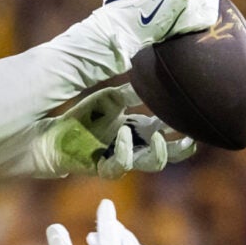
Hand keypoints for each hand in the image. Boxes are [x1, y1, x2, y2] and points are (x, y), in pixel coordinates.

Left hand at [51, 86, 196, 177]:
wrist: (51, 134)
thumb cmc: (81, 117)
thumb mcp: (112, 98)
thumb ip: (134, 92)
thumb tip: (154, 76)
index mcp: (137, 127)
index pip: (168, 128)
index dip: (182, 123)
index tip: (194, 111)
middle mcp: (133, 144)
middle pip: (168, 152)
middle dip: (182, 147)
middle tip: (192, 137)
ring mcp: (119, 157)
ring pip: (151, 163)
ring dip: (160, 151)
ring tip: (159, 137)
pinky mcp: (101, 167)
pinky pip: (120, 166)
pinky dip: (125, 150)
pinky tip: (123, 133)